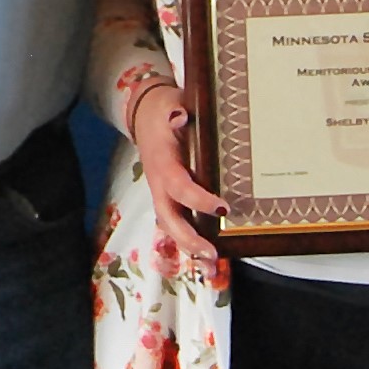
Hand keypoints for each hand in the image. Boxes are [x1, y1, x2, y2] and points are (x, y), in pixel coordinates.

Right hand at [129, 83, 227, 264]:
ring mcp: (163, 194)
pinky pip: (177, 224)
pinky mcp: (169, 199)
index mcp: (162, 162)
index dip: (196, 199)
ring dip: (189, 248)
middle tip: (212, 252)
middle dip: (188, 238)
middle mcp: (159, 183)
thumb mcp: (170, 103)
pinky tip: (208, 260)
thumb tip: (180, 116)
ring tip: (211, 266)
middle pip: (168, 218)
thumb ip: (176, 111)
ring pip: (171, 227)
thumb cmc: (164, 110)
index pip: (178, 185)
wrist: (146, 114)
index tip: (222, 207)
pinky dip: (190, 243)